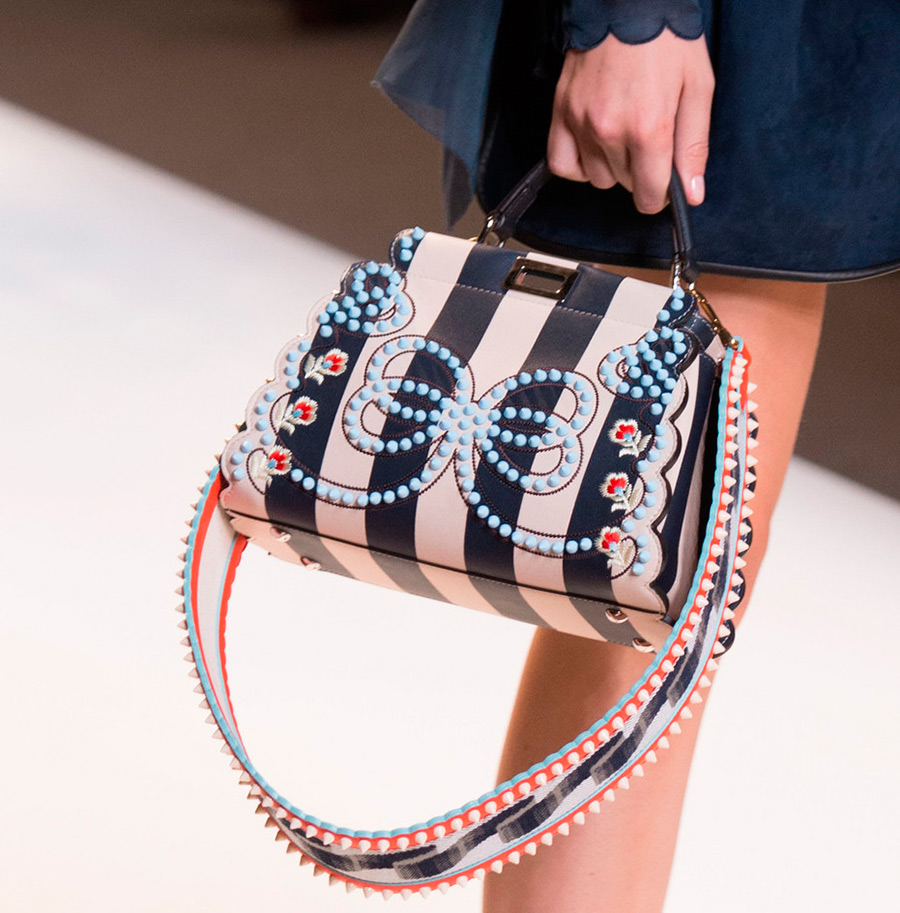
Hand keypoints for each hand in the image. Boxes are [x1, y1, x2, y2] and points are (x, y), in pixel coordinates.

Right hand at [547, 30, 714, 212]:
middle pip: (626, 186)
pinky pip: (563, 165)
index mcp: (649, 129)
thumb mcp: (698, 88)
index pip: (650, 196)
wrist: (626, 2)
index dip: (662, 196)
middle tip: (649, 144)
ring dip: (612, 168)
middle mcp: (610, 132)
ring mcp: (581, 124)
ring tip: (623, 138)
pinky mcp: (561, 114)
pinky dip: (579, 166)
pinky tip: (594, 150)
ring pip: (598, 179)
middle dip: (641, 174)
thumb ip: (694, 146)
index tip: (665, 184)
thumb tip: (691, 194)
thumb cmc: (667, 40)